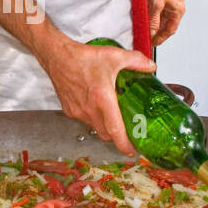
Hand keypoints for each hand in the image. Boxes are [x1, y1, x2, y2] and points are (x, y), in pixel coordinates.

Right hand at [36, 36, 154, 156]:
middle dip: (117, 136)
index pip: (115, 130)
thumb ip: (136, 61)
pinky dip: (92, 117)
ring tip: (111, 115)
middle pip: (106, 134)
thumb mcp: (114, 56)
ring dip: (104, 126)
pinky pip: (84, 120)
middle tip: (127, 133)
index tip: (131, 151)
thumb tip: (150, 67)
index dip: (125, 145)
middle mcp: (89, 109)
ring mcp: (78, 111)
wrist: (57, 56)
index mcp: (102, 99)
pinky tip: (96, 105)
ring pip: (95, 127)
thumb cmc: (81, 58)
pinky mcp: (69, 110)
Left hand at [148, 0, 184, 46]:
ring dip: (155, 26)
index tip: (153, 43)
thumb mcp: (156, 4)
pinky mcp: (164, 0)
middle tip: (148, 38)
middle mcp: (176, 9)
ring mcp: (170, 5)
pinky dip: (153, 18)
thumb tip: (152, 32)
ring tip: (146, 30)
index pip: (170, 30)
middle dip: (158, 33)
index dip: (161, 38)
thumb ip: (153, 20)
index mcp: (178, 11)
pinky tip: (147, 19)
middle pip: (167, 26)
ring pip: (163, 20)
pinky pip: (159, 13)